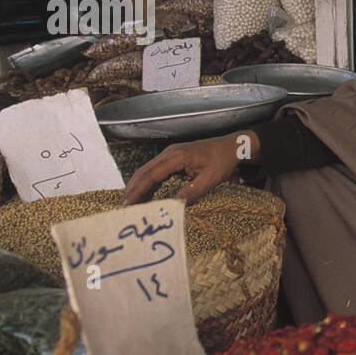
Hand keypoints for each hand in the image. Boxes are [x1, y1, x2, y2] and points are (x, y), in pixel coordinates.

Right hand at [121, 131, 257, 205]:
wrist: (231, 147)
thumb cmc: (222, 161)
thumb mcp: (210, 179)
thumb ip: (191, 192)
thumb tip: (174, 206)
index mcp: (176, 157)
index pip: (151, 175)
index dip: (138, 190)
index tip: (128, 204)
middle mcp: (169, 153)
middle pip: (144, 172)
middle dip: (132, 189)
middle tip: (124, 207)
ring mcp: (170, 154)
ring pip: (148, 171)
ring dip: (138, 186)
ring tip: (130, 203)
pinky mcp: (174, 158)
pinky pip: (156, 171)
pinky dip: (148, 183)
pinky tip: (145, 195)